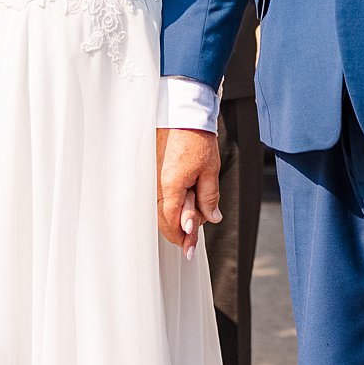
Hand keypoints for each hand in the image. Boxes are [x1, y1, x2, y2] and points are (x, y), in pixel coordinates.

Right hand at [156, 128, 221, 258]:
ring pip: (161, 208)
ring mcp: (152, 178)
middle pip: (164, 219)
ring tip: (194, 203)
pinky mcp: (152, 171)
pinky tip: (184, 196)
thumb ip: (208, 198)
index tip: (189, 251)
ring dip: (177, 213)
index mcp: (170, 186)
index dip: (183, 238)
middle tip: (194, 235)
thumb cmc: (196, 138)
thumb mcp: (209, 170)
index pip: (172, 222)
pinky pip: (159, 194)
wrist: (182, 113)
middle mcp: (156, 184)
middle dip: (181, 228)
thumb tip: (211, 218)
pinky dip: (171, 201)